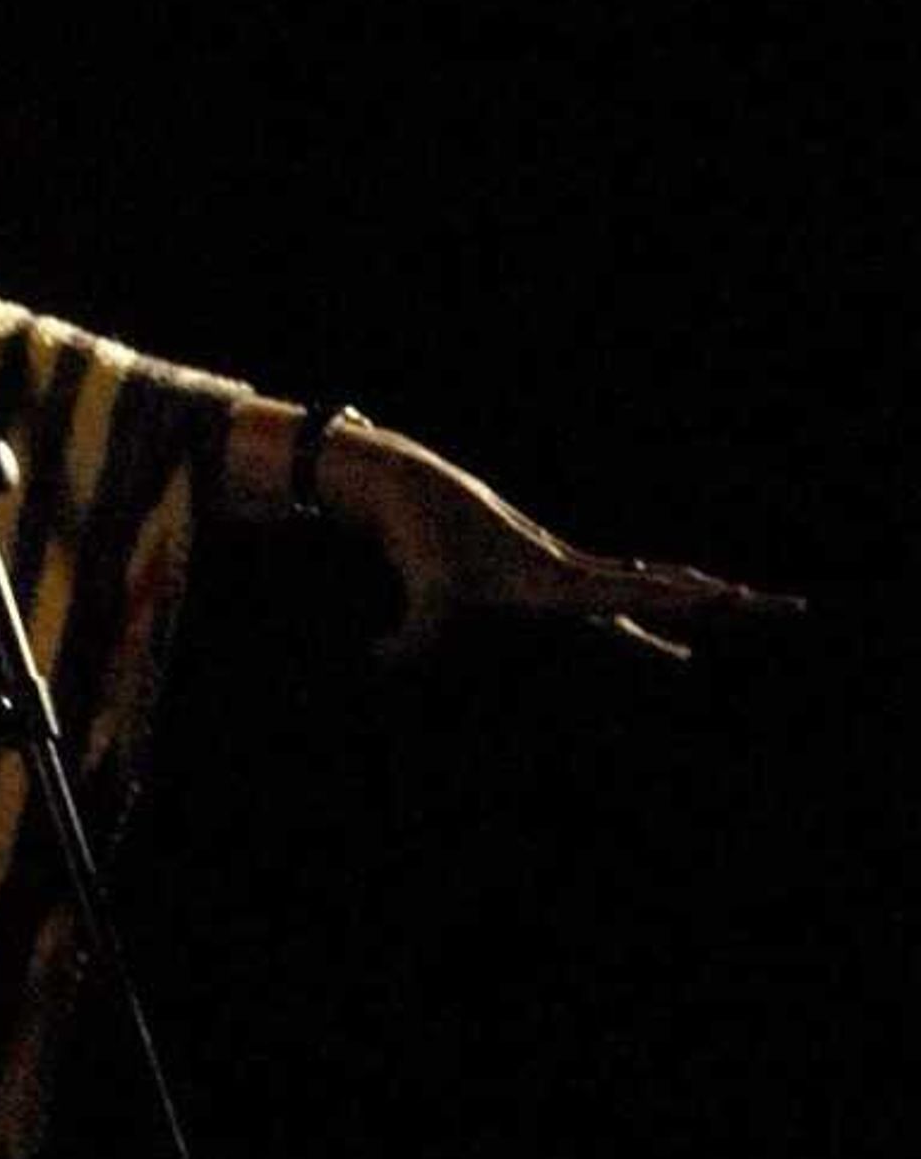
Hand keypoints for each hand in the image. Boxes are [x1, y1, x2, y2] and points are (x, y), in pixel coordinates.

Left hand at [317, 418, 803, 663]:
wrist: (417, 492)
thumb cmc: (423, 549)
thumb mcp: (422, 604)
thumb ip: (408, 645)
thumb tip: (373, 666)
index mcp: (560, 584)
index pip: (634, 596)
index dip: (680, 601)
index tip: (729, 594)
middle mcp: (577, 574)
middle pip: (665, 589)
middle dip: (724, 602)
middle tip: (786, 604)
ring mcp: (571, 568)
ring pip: (651, 585)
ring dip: (697, 596)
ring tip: (747, 601)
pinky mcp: (558, 566)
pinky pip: (624, 585)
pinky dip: (660, 588)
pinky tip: (683, 588)